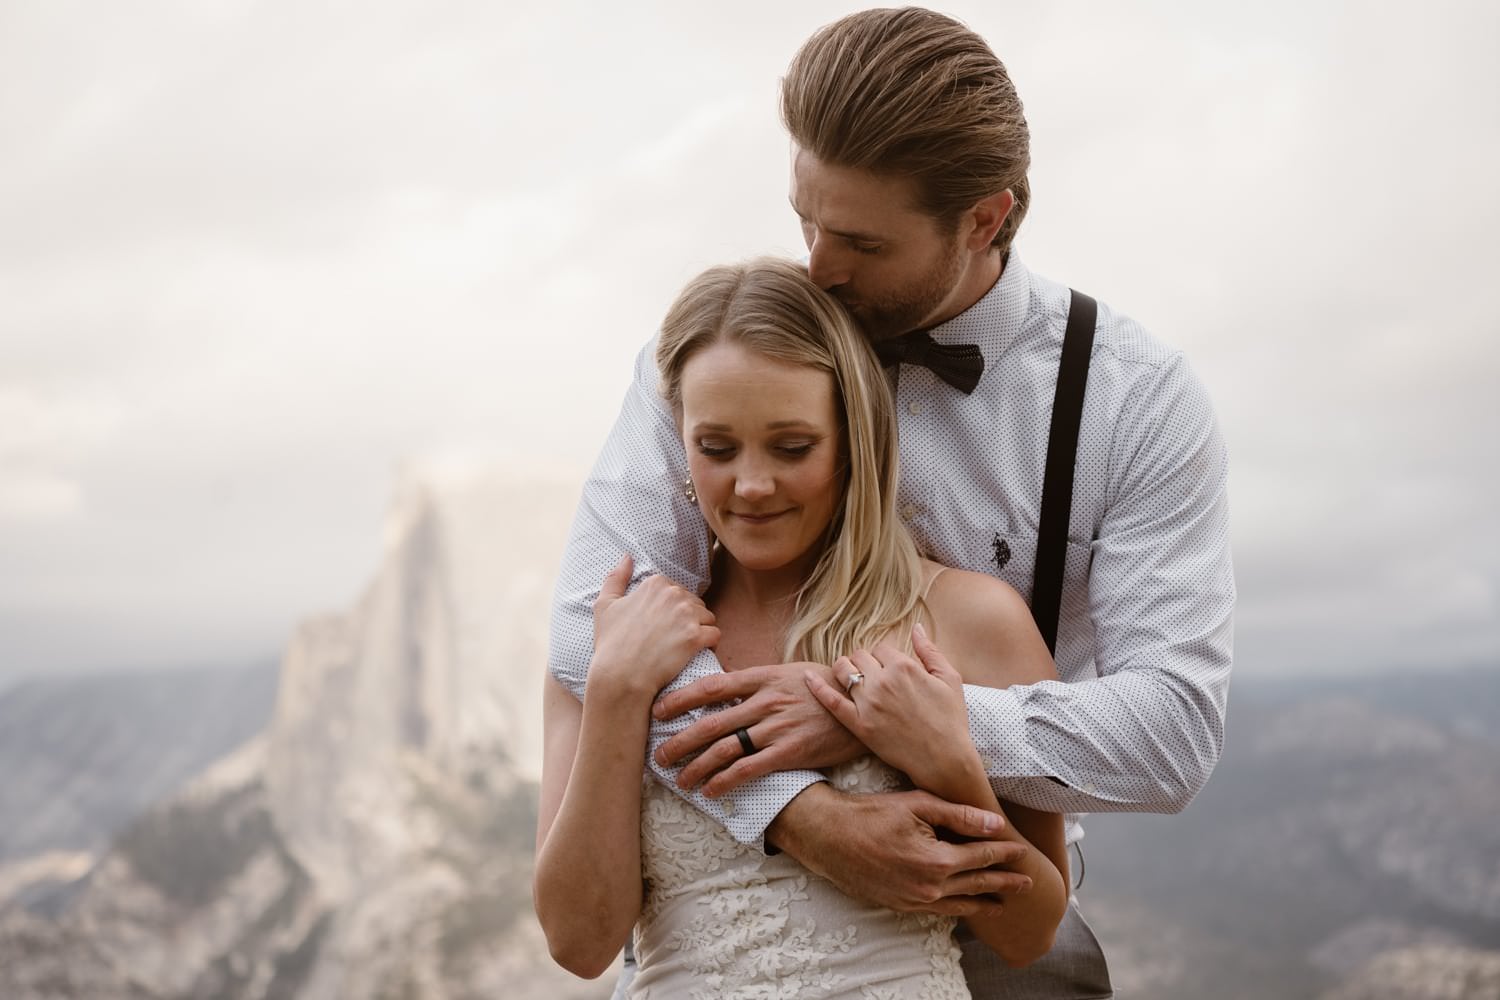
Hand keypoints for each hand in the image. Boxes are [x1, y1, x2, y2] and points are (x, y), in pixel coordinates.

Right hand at [591, 555, 719, 696]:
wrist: (620, 676)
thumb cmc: (611, 643)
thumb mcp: (604, 606)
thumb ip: (616, 578)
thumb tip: (627, 556)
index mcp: (655, 584)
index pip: (678, 591)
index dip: (673, 610)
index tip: (663, 626)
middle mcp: (673, 595)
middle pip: (695, 603)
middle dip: (689, 619)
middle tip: (673, 638)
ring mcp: (686, 615)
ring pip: (708, 617)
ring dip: (701, 631)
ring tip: (686, 646)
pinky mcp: (695, 637)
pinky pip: (715, 635)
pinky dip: (710, 644)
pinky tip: (697, 652)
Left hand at [651, 661, 863, 795]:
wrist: (863, 704)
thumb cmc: (823, 688)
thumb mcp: (788, 673)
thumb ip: (756, 683)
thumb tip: (723, 688)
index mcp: (762, 678)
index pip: (711, 686)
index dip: (680, 699)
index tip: (657, 710)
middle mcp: (765, 701)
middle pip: (710, 723)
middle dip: (679, 742)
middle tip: (657, 757)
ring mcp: (777, 727)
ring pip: (725, 749)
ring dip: (696, 767)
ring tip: (679, 780)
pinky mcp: (790, 752)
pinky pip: (749, 769)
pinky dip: (725, 781)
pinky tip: (709, 791)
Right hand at [769, 784, 1032, 916]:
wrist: (828, 837)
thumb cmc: (870, 814)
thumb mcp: (917, 804)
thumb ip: (959, 815)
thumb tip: (995, 823)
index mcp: (937, 860)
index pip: (981, 856)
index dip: (1005, 852)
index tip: (1023, 851)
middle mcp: (929, 886)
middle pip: (977, 884)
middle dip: (1004, 882)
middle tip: (1028, 882)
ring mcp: (914, 900)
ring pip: (960, 904)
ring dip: (986, 901)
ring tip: (1005, 902)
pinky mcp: (900, 905)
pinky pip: (938, 912)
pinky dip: (958, 910)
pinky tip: (966, 907)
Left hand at [806, 623, 974, 790]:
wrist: (944, 758)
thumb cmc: (951, 719)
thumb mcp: (949, 679)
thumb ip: (929, 650)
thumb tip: (916, 627)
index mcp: (904, 667)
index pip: (880, 648)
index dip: (883, 656)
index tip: (887, 668)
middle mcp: (883, 681)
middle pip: (859, 656)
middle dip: (864, 662)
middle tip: (870, 675)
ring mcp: (868, 704)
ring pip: (843, 671)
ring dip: (844, 669)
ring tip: (849, 676)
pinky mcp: (859, 725)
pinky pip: (831, 701)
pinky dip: (817, 687)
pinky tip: (807, 677)